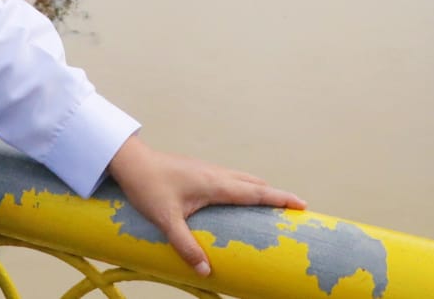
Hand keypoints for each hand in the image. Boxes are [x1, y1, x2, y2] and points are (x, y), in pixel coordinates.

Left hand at [107, 134, 305, 276]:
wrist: (131, 161)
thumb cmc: (148, 187)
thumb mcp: (166, 220)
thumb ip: (186, 246)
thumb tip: (207, 271)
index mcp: (215, 184)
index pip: (255, 192)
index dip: (279, 198)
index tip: (302, 204)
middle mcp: (216, 174)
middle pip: (254, 183)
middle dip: (276, 195)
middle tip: (296, 207)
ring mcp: (208, 169)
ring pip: (242, 178)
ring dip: (260, 189)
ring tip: (272, 204)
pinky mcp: (199, 170)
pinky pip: (231, 178)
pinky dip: (245, 186)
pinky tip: (239, 197)